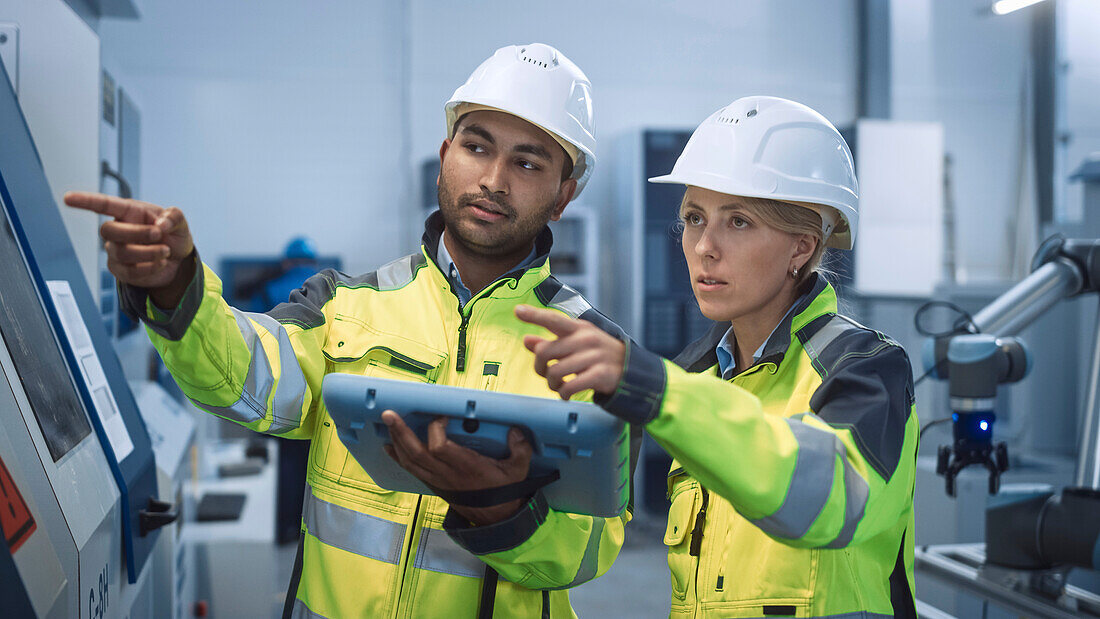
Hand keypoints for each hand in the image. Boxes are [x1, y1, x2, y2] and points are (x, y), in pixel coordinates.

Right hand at [63, 191, 194, 307]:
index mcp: (128, 213)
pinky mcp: (120, 270)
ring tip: (166, 251)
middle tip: (159, 234)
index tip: (67, 198)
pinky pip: (128, 271)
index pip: (103, 205)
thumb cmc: (173, 235)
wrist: (179, 261)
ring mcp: (116, 251)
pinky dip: (149, 267)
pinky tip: (161, 263)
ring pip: (120, 252)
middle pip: (108, 230)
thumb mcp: (180, 222)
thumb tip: (161, 224)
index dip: (85, 201)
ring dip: (148, 253)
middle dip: (136, 233)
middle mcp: (117, 231)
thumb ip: (174, 217)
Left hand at [382, 411, 532, 524]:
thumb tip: (516, 430)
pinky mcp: (433, 483)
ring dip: (396, 441)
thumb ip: (520, 449)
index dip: (435, 429)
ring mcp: (437, 479)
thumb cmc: (503, 491)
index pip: (440, 448)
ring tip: (388, 422)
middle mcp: (447, 473)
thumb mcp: (518, 470)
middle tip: (389, 414)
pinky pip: (411, 469)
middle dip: (401, 432)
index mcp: (466, 466)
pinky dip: (398, 457)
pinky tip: (389, 445)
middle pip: (416, 453)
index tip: (441, 416)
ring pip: (410, 460)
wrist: (495, 517)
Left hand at [514, 305, 625, 399]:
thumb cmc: (598, 355)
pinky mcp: (599, 375)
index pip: (553, 319)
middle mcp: (585, 339)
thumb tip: (527, 340)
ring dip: (552, 384)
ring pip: (555, 371)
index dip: (534, 315)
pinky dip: (563, 394)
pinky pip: (570, 386)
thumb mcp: (577, 344)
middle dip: (539, 368)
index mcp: (579, 328)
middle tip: (545, 374)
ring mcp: (594, 356)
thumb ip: (551, 342)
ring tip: (558, 386)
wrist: (631, 370)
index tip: (517, 310)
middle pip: (545, 352)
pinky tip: (566, 394)